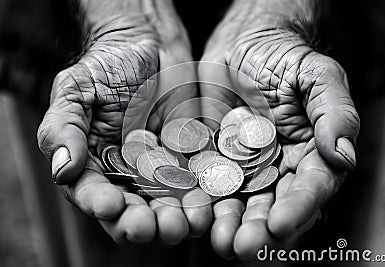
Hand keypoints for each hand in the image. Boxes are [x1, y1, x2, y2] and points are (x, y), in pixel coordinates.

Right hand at [37, 1, 211, 244]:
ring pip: (169, 207)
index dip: (102, 205)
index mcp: (94, 166)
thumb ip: (64, 128)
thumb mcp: (75, 90)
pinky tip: (208, 202)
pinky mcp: (191, 160)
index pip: (94, 196)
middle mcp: (128, 176)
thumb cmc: (106, 66)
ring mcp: (162, 171)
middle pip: (133, 213)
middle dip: (143, 224)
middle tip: (154, 225)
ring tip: (187, 221)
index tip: (112, 205)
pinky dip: (204, 197)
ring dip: (177, 220)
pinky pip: (198, 184)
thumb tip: (62, 171)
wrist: (148, 45)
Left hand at [199, 3, 359, 259]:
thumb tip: (345, 156)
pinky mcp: (211, 159)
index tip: (280, 224)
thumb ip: (333, 113)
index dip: (297, 208)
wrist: (242, 45)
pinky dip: (199, 201)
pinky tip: (191, 215)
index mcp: (309, 154)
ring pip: (237, 202)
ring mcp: (241, 167)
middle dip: (259, 228)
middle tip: (244, 247)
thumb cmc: (284, 57)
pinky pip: (204, 183)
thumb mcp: (316, 76)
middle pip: (271, 205)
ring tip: (219, 240)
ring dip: (228, 224)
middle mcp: (276, 168)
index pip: (309, 187)